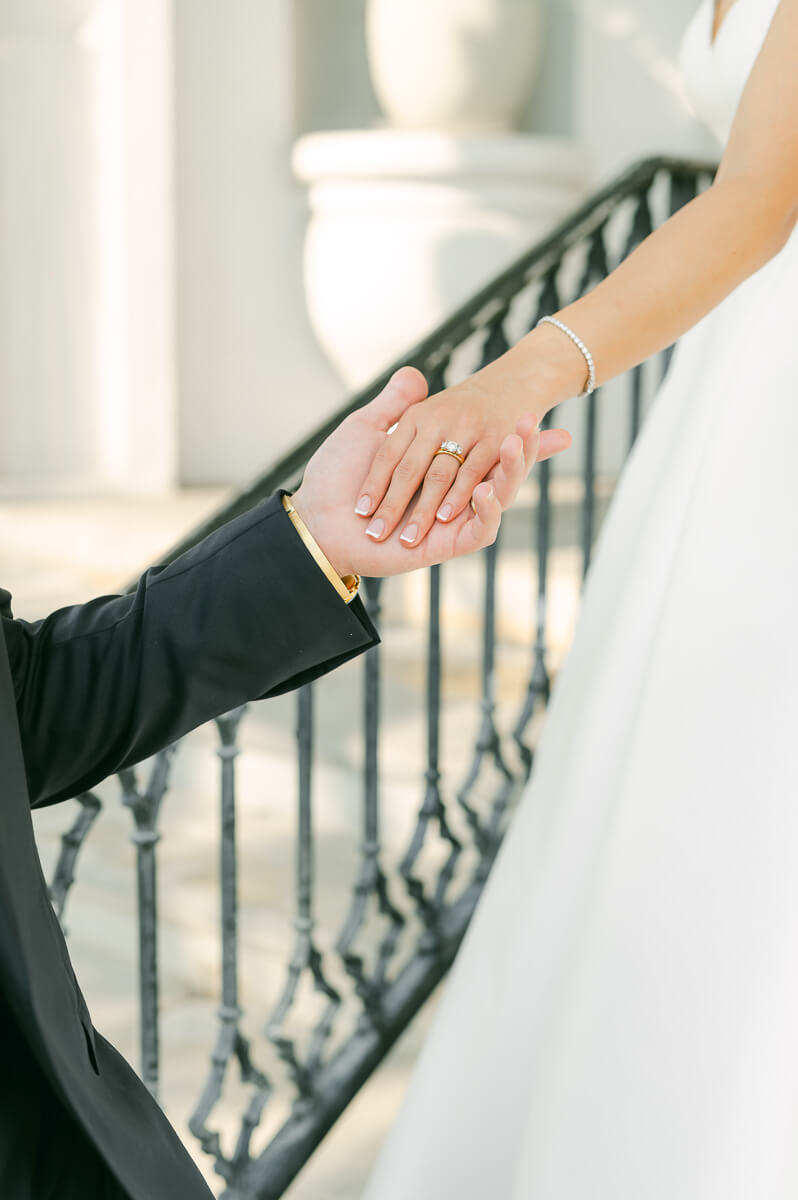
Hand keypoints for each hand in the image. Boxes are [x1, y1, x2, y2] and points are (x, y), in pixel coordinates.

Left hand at [353, 363, 571, 547]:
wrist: (319, 518)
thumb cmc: (338, 474)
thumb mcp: (368, 428)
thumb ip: (396, 405)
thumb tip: (417, 375)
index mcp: (439, 464)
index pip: (484, 444)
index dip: (511, 433)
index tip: (532, 413)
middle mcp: (450, 491)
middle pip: (500, 468)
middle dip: (524, 445)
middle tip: (537, 418)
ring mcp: (453, 517)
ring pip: (499, 494)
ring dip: (513, 468)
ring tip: (519, 440)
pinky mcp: (451, 543)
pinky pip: (482, 527)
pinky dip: (488, 508)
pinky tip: (487, 487)